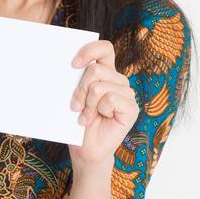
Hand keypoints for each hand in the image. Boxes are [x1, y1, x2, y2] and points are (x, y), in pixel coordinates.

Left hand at [67, 38, 138, 168]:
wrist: (84, 150)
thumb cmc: (76, 124)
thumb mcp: (73, 97)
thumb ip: (75, 79)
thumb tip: (67, 64)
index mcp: (106, 73)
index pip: (104, 49)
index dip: (89, 51)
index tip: (73, 64)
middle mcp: (118, 81)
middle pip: (96, 70)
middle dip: (80, 89)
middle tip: (75, 106)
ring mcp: (126, 94)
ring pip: (100, 86)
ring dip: (88, 104)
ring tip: (86, 116)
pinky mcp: (131, 108)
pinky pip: (111, 98)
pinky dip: (99, 110)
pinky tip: (96, 120)